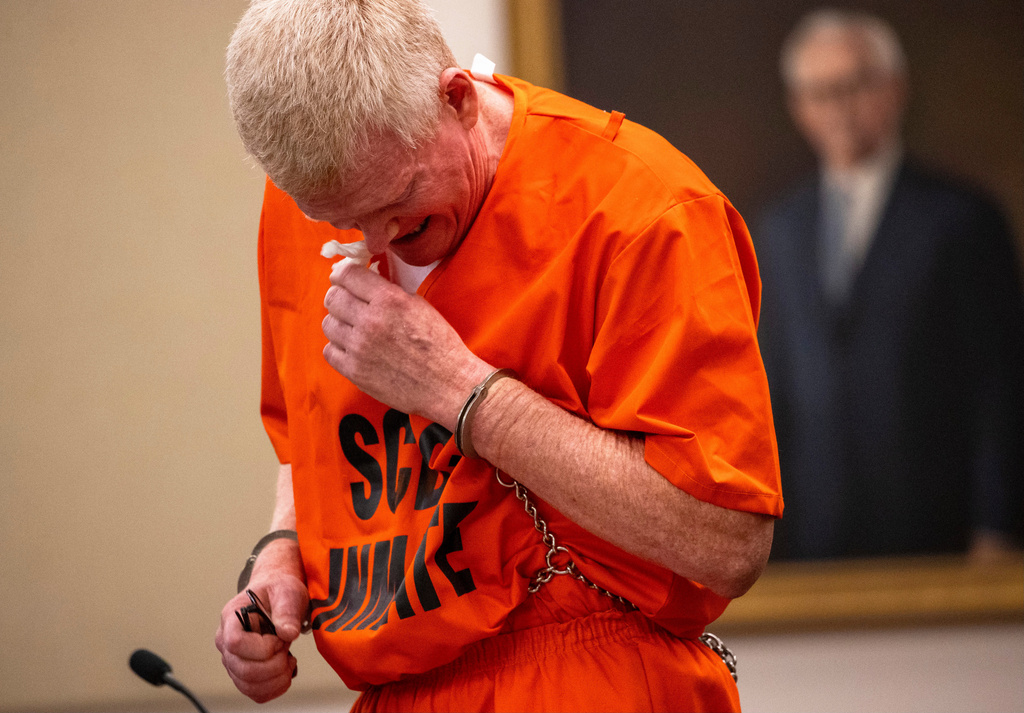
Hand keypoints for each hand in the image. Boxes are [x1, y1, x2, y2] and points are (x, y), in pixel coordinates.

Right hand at [215, 539, 307, 702]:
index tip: (279, 637)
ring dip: (276, 678)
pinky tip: (286, 670)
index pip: (235, 643)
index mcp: (231, 618)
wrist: (278, 596)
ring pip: (248, 686)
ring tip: (288, 658)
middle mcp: (226, 641)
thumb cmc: (278, 591)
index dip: (261, 647)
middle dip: (274, 664)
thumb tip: (287, 632)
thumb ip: (287, 609)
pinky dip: (275, 687)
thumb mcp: (287, 590)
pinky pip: (255, 693)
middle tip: (286, 646)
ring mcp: (233, 660)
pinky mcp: (244, 673)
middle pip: (242, 670)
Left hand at [322, 262, 491, 428]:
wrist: (448, 384)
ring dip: (338, 322)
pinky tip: (353, 348)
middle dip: (339, 296)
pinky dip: (338, 347)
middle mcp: (371, 321)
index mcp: (389, 300)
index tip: (343, 277)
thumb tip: (364, 281)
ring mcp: (359, 348)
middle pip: (332, 298)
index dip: (342, 274)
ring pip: (328, 324)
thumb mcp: (419, 306)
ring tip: (353, 328)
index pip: (348, 275)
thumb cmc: (439, 344)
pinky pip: (329, 351)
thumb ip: (389, 292)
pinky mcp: (355, 371)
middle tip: (348, 303)